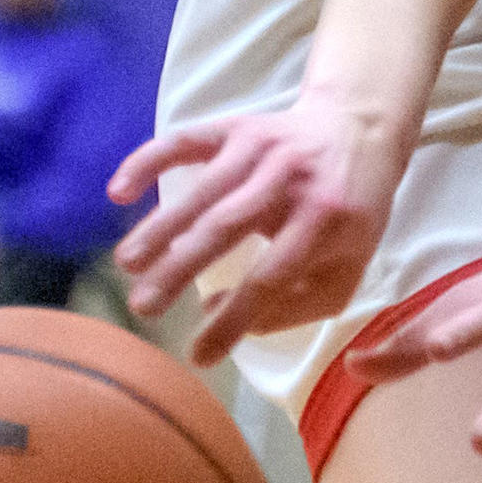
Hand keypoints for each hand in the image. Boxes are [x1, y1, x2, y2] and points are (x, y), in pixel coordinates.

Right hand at [111, 83, 408, 368]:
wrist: (363, 127)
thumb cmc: (348, 213)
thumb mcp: (350, 264)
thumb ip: (300, 304)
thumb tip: (230, 320)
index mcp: (327, 220)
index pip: (273, 277)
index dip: (235, 319)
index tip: (197, 356)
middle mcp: (292, 180)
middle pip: (228, 226)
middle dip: (181, 268)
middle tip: (143, 307)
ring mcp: (263, 147)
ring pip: (204, 189)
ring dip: (160, 226)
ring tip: (127, 264)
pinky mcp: (238, 126)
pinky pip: (188, 140)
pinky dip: (150, 160)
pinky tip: (119, 192)